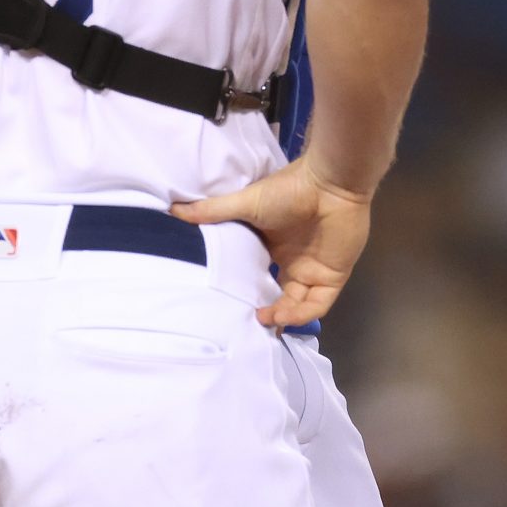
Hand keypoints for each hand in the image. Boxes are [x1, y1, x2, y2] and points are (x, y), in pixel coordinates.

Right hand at [172, 157, 372, 328]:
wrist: (330, 181)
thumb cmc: (289, 190)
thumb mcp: (246, 203)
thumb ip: (213, 211)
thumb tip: (173, 211)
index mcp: (274, 247)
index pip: (259, 279)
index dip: (246, 295)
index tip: (226, 307)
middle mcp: (294, 262)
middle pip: (279, 298)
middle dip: (265, 315)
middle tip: (245, 325)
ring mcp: (314, 270)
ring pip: (296, 305)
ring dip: (280, 316)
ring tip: (262, 318)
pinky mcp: (333, 276)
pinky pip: (317, 305)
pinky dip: (300, 314)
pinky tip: (281, 314)